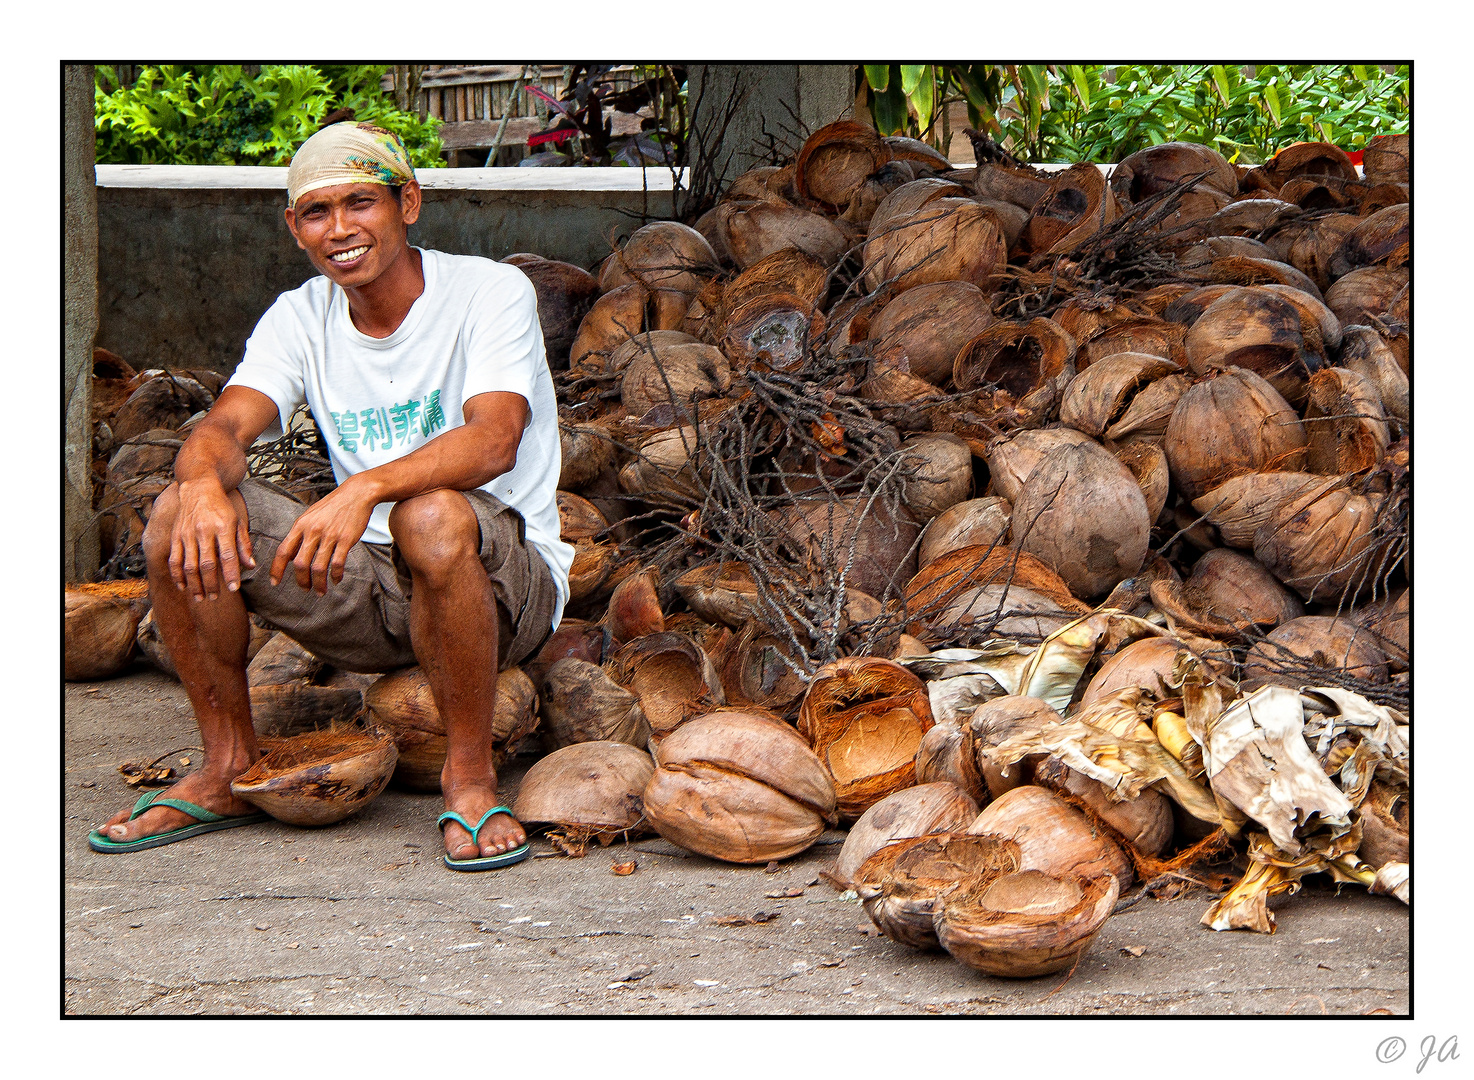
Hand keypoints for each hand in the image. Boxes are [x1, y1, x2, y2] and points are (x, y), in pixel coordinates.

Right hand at [171, 479, 255, 600]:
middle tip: (216, 598)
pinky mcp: (175, 536)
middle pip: (207, 564)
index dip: (231, 574)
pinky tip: (183, 587)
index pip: (228, 555)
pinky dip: (177, 575)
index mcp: (223, 527)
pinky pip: (174, 560)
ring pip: (189, 566)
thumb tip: (250, 566)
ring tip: (200, 598)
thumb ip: (243, 545)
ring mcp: (187, 534)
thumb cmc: (222, 508)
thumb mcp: (238, 522)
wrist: (198, 488)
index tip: (234, 589)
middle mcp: (203, 531)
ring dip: (195, 585)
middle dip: (211, 584)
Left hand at [270, 478, 376, 594]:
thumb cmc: (333, 506)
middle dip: (301, 581)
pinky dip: (336, 575)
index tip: (275, 583)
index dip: (277, 569)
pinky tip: (336, 580)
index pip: (284, 551)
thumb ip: (300, 535)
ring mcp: (330, 536)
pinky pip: (338, 563)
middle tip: (305, 589)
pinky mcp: (346, 539)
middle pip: (300, 563)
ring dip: (319, 583)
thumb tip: (291, 557)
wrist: (357, 494)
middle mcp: (313, 531)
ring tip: (320, 591)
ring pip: (319, 567)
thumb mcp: (311, 516)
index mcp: (301, 525)